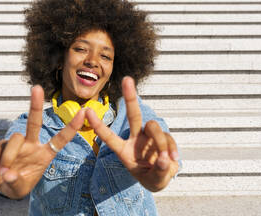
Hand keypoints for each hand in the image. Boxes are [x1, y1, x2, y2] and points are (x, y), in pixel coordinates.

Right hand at [0, 86, 84, 198]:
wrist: (4, 187)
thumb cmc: (19, 184)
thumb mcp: (21, 188)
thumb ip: (16, 182)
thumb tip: (7, 174)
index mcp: (44, 154)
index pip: (60, 139)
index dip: (71, 127)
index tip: (83, 112)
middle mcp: (32, 144)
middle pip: (34, 122)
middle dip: (36, 104)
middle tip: (37, 88)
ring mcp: (17, 144)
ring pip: (14, 140)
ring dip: (8, 159)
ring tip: (2, 178)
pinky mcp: (1, 146)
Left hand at [86, 76, 178, 191]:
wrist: (163, 177)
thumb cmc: (151, 178)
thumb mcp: (153, 181)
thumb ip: (159, 172)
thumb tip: (165, 159)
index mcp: (124, 151)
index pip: (110, 137)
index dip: (99, 126)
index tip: (87, 112)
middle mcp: (135, 139)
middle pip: (133, 115)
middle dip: (130, 97)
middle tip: (127, 79)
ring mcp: (149, 136)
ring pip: (154, 127)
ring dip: (160, 143)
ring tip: (165, 160)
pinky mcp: (163, 137)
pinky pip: (168, 138)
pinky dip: (172, 149)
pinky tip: (173, 159)